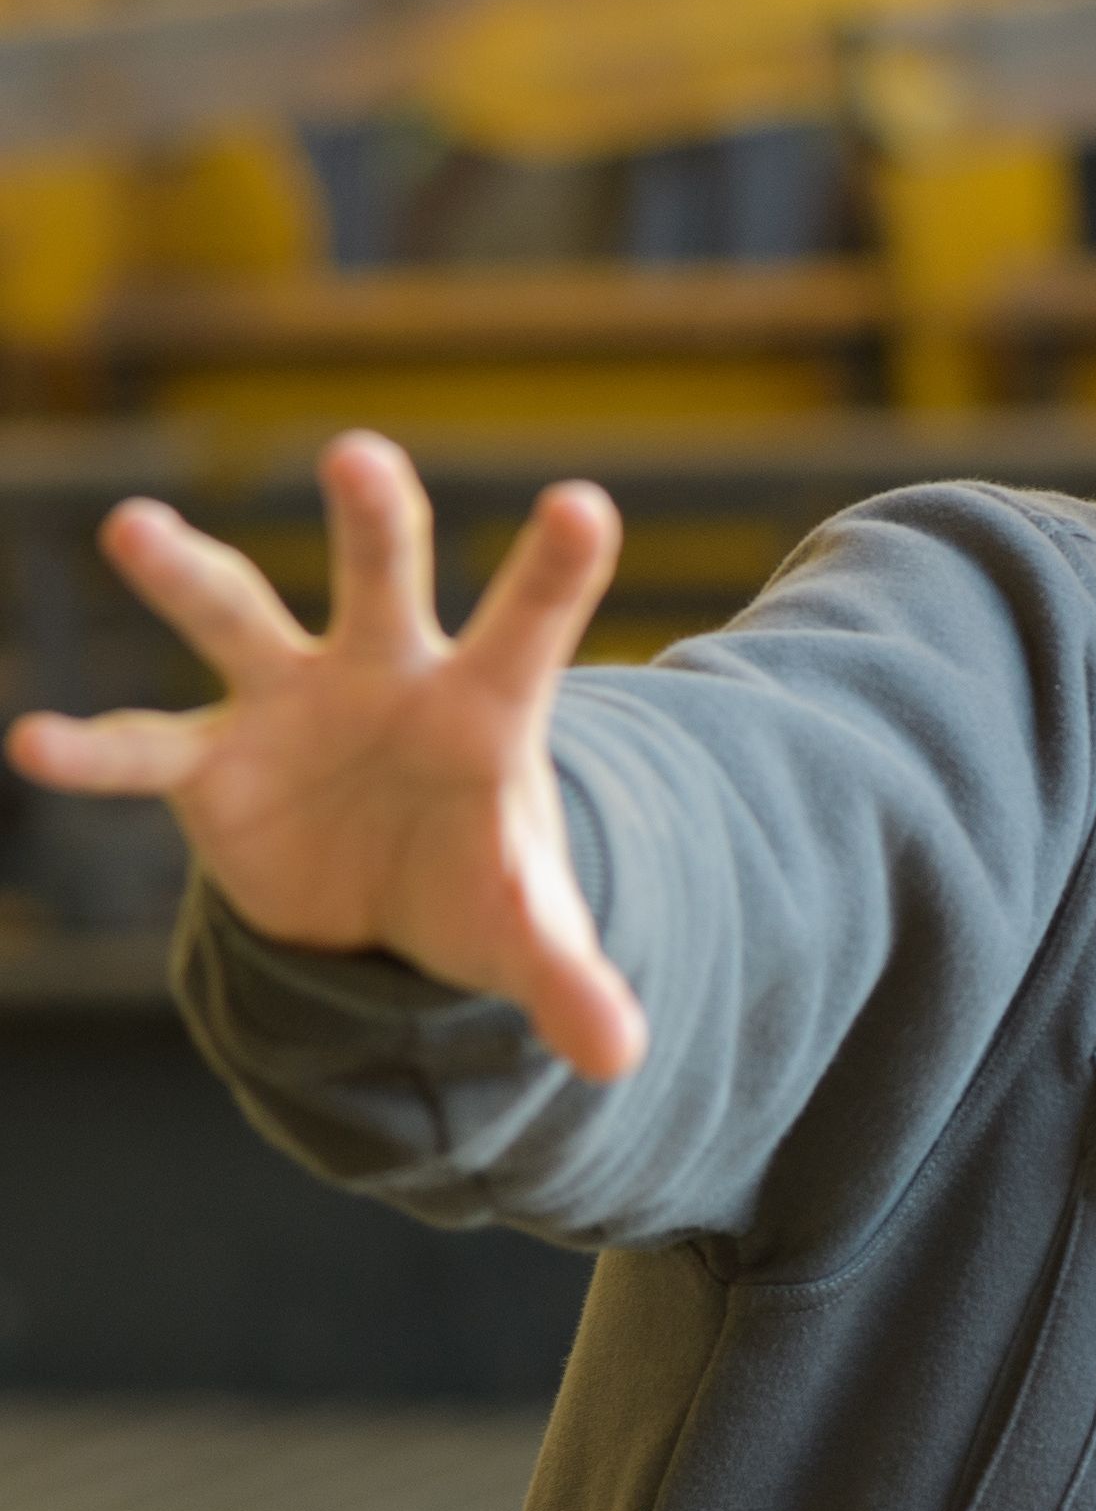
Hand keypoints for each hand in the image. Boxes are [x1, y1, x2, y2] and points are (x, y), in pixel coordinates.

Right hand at [5, 430, 645, 1080]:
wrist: (388, 902)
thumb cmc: (476, 884)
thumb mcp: (527, 934)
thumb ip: (573, 981)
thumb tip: (623, 1057)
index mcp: (487, 705)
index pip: (530, 627)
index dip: (556, 570)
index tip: (582, 503)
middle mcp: (386, 673)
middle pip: (382, 581)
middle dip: (374, 521)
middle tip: (359, 454)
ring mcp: (288, 703)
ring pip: (238, 618)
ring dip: (187, 574)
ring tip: (135, 527)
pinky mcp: (210, 762)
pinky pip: (143, 751)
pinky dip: (91, 752)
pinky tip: (36, 743)